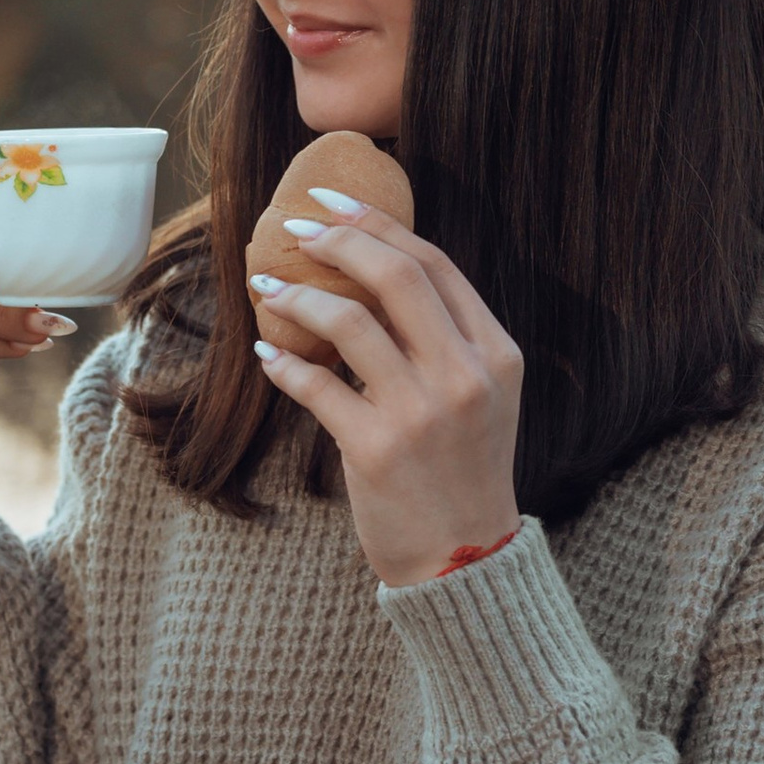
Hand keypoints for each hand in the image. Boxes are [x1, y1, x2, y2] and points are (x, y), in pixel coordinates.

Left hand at [249, 187, 522, 586]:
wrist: (465, 561)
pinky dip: (286, 363)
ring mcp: (422, 413)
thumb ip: (445, 341)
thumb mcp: (482, 398)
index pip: (436, 264)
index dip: (380, 223)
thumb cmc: (463, 474)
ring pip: (350, 321)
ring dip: (299, 295)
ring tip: (268, 287)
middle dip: (338, 239)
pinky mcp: (377, 450)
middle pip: (396, 275)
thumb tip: (372, 274)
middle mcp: (465, 375)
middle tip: (295, 227)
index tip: (334, 202)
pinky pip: (317, 385)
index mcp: (496, 353)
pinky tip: (270, 355)